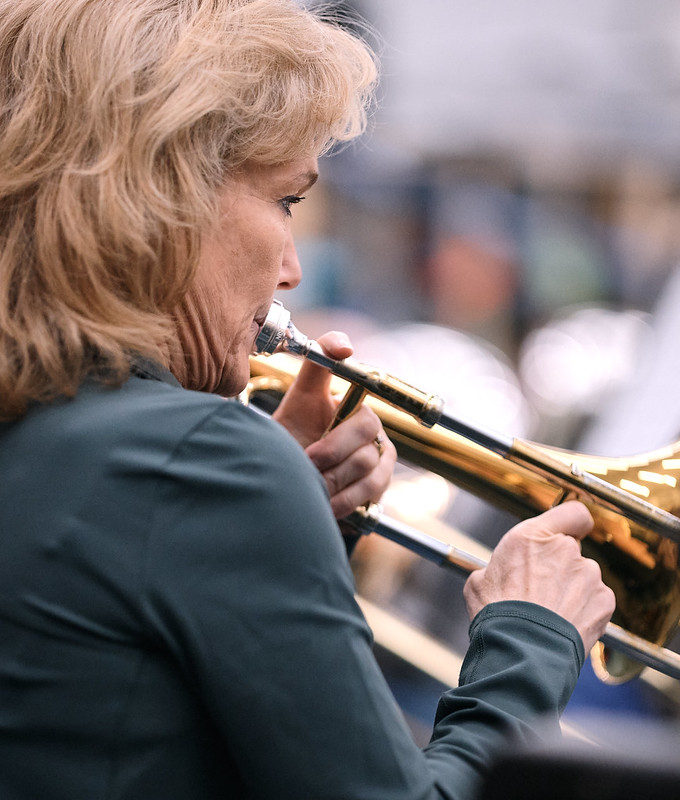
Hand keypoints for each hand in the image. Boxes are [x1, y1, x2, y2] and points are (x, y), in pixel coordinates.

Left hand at [273, 331, 396, 518]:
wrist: (293, 482)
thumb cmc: (296, 437)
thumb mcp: (300, 400)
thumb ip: (316, 366)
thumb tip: (346, 346)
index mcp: (358, 405)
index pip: (367, 385)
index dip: (358, 384)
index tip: (331, 396)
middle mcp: (375, 431)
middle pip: (365, 430)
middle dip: (332, 448)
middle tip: (307, 460)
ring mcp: (382, 460)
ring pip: (367, 465)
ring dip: (334, 477)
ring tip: (311, 484)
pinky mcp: (380, 489)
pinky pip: (369, 492)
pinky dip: (344, 499)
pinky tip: (325, 504)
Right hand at [463, 501, 615, 651]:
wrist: (521, 652)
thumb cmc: (496, 617)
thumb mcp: (479, 581)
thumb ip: (499, 567)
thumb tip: (498, 574)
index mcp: (530, 537)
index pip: (572, 512)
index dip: (572, 522)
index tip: (569, 531)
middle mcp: (564, 549)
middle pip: (572, 549)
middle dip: (560, 566)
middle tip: (541, 589)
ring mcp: (588, 574)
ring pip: (584, 576)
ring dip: (573, 589)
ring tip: (551, 613)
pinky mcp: (604, 600)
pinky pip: (597, 599)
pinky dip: (587, 609)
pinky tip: (566, 623)